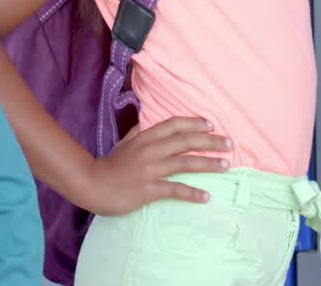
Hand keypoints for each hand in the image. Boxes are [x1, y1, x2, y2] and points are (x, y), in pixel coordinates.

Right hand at [85, 116, 231, 214]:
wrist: (92, 184)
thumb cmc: (108, 165)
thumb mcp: (123, 144)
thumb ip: (137, 132)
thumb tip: (147, 122)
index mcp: (145, 138)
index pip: (174, 125)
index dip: (194, 123)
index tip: (211, 124)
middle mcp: (151, 150)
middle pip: (186, 141)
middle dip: (210, 141)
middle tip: (229, 143)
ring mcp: (151, 169)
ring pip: (185, 162)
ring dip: (208, 164)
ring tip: (226, 165)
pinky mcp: (149, 189)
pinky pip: (175, 190)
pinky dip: (193, 193)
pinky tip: (206, 197)